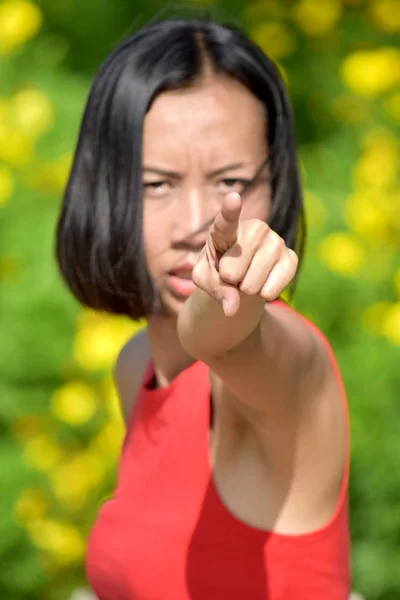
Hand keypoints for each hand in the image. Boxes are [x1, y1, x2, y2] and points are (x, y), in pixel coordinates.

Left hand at [192, 192, 298, 316]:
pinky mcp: (291, 258)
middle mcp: (254, 228)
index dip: (230, 210)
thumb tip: (232, 308)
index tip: (233, 198)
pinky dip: (263, 294)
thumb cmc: (217, 271)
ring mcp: (275, 241)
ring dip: (246, 290)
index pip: (226, 220)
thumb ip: (214, 290)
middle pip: (233, 272)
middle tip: (231, 274)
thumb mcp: (205, 280)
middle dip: (228, 282)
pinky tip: (263, 282)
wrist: (241, 276)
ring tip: (246, 276)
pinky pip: (271, 290)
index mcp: (225, 229)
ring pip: (252, 285)